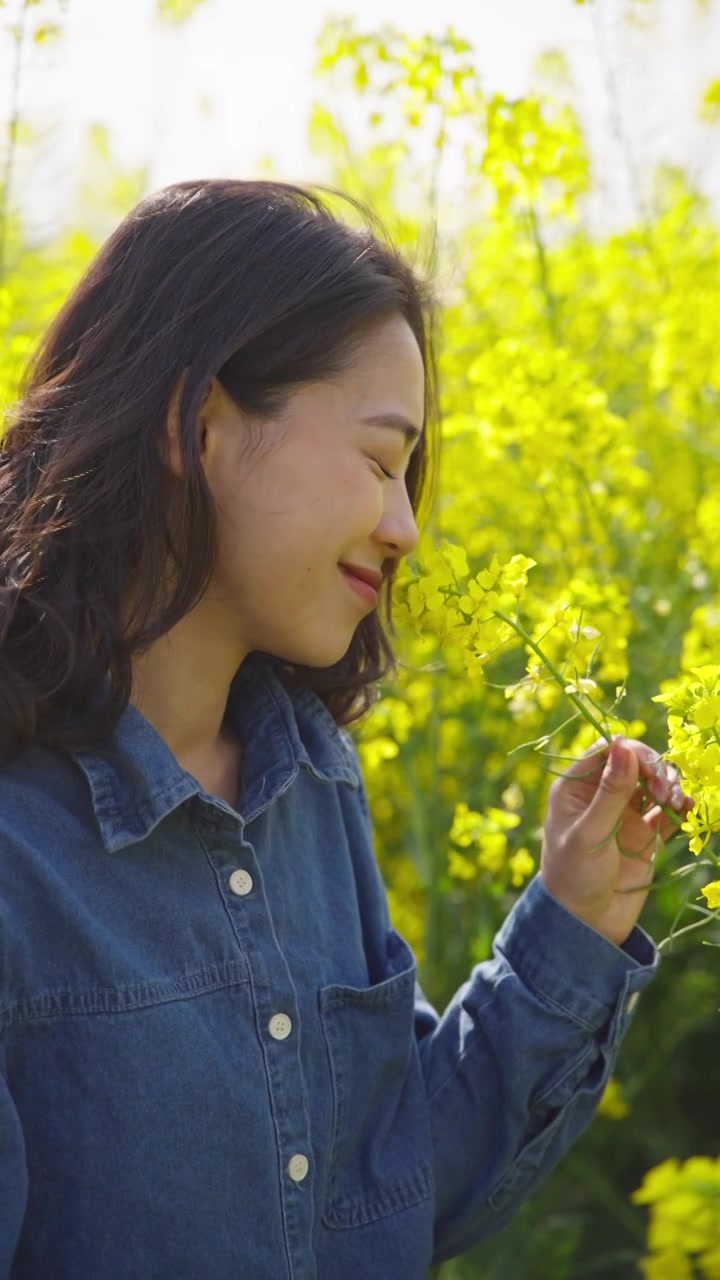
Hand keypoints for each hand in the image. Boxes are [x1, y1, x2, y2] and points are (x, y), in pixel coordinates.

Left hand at [540, 736, 694, 946]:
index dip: (632, 752)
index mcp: (577, 787)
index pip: (608, 751)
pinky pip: (669, 812)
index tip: (650, 768)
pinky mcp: (647, 834)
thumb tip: (624, 745)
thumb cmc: (574, 876)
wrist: (587, 924)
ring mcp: (626, 814)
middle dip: (656, 771)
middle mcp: (602, 795)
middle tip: (665, 793)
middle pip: (637, 763)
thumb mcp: (590, 833)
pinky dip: (681, 807)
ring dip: (671, 787)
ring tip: (676, 803)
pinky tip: (689, 809)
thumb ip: (610, 792)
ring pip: (655, 784)